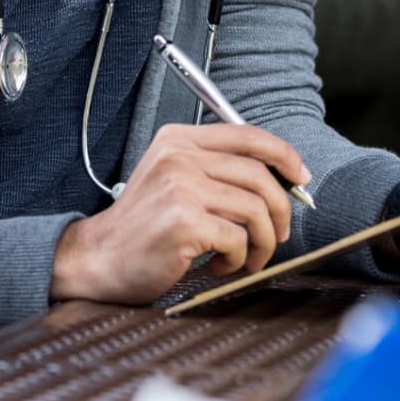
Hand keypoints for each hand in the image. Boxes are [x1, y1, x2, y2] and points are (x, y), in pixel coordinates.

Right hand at [48, 123, 310, 305]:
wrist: (98, 258)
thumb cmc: (143, 227)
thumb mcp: (173, 180)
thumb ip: (214, 170)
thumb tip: (279, 179)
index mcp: (179, 139)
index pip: (247, 134)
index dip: (283, 155)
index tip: (301, 178)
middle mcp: (179, 156)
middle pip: (259, 174)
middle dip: (281, 210)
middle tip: (278, 236)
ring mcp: (180, 187)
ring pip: (255, 208)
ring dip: (263, 242)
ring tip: (248, 259)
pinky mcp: (184, 221)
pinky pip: (238, 239)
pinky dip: (238, 259)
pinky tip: (218, 266)